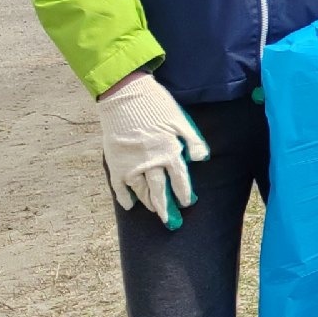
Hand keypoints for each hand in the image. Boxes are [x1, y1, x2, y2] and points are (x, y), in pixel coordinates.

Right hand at [98, 73, 207, 227]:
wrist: (124, 95)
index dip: (184, 193)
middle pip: (160, 191)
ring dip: (148, 202)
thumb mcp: (181, 120)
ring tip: (154, 211)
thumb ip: (193, 141)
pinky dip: (123, 197)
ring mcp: (131, 164)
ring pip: (140, 190)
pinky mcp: (115, 162)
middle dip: (166, 208)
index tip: (187, 203)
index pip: (180, 180)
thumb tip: (202, 158)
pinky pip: (118, 185)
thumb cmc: (157, 105)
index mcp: (169, 152)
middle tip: (171, 221)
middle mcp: (151, 162)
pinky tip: (128, 206)